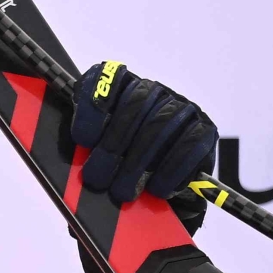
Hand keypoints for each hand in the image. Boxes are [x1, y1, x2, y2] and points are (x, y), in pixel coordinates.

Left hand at [67, 62, 216, 207]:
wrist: (160, 191)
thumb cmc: (119, 169)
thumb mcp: (94, 155)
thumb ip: (81, 149)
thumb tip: (67, 158)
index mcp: (120, 87)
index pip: (106, 78)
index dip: (94, 105)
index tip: (82, 138)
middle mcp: (153, 91)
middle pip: (135, 107)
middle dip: (112, 147)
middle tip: (96, 180)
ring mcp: (182, 108)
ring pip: (160, 127)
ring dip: (138, 165)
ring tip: (122, 194)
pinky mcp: (205, 129)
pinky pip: (189, 145)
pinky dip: (171, 170)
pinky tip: (158, 190)